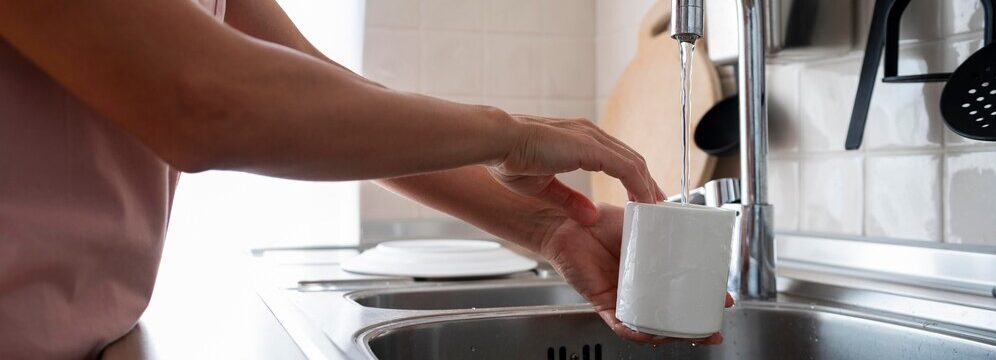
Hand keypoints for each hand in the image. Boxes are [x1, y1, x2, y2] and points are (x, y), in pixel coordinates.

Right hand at [489, 114, 663, 224]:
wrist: (498, 141)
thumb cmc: (510, 158)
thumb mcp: (543, 187)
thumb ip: (569, 199)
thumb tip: (590, 215)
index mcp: (577, 139)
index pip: (615, 157)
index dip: (631, 177)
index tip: (640, 197)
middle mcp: (589, 134)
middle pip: (631, 159)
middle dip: (647, 182)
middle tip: (658, 205)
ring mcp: (592, 139)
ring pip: (634, 163)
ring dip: (647, 186)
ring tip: (656, 208)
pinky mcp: (592, 148)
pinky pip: (627, 169)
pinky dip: (639, 186)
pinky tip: (644, 203)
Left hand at [535, 204, 733, 344]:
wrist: (566, 222)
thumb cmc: (595, 220)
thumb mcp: (637, 220)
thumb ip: (659, 221)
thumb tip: (686, 219)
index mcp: (649, 269)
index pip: (680, 289)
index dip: (702, 298)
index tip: (722, 299)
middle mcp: (637, 287)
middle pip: (669, 314)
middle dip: (693, 326)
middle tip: (712, 327)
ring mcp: (622, 297)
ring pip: (650, 325)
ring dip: (670, 334)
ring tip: (689, 334)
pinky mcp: (604, 303)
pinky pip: (622, 325)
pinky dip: (636, 333)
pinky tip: (651, 335)